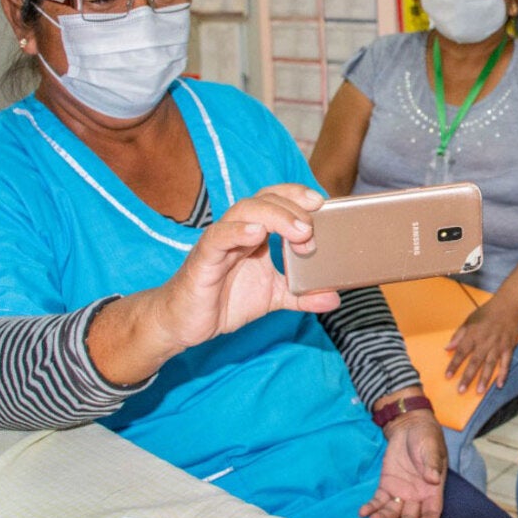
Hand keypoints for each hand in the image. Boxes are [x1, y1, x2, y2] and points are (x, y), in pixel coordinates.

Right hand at [153, 185, 340, 353]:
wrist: (184, 323)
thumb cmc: (225, 301)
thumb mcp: (273, 297)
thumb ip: (302, 295)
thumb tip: (334, 298)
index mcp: (255, 233)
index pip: (276, 200)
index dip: (297, 195)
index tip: (322, 202)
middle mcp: (238, 231)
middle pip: (264, 200)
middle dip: (292, 208)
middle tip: (312, 230)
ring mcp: (219, 242)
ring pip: (244, 212)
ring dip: (274, 216)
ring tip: (298, 232)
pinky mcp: (203, 259)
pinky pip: (218, 237)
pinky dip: (237, 232)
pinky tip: (256, 235)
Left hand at [360, 409, 446, 517]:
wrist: (409, 426)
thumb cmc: (426, 437)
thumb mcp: (431, 447)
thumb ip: (431, 463)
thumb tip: (434, 480)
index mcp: (433, 489)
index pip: (432, 512)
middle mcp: (417, 496)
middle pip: (410, 517)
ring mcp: (400, 492)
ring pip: (392, 512)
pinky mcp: (386, 486)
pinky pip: (378, 501)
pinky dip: (371, 507)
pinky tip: (363, 512)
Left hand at [444, 301, 517, 394]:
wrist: (509, 306)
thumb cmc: (487, 313)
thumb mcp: (469, 320)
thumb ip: (458, 335)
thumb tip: (447, 348)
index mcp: (473, 335)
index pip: (461, 352)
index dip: (454, 365)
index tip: (447, 376)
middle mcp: (485, 342)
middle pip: (475, 362)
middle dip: (467, 377)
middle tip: (461, 391)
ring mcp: (498, 346)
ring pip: (490, 365)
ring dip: (484, 379)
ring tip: (479, 392)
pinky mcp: (509, 348)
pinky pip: (506, 363)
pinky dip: (503, 374)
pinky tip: (499, 385)